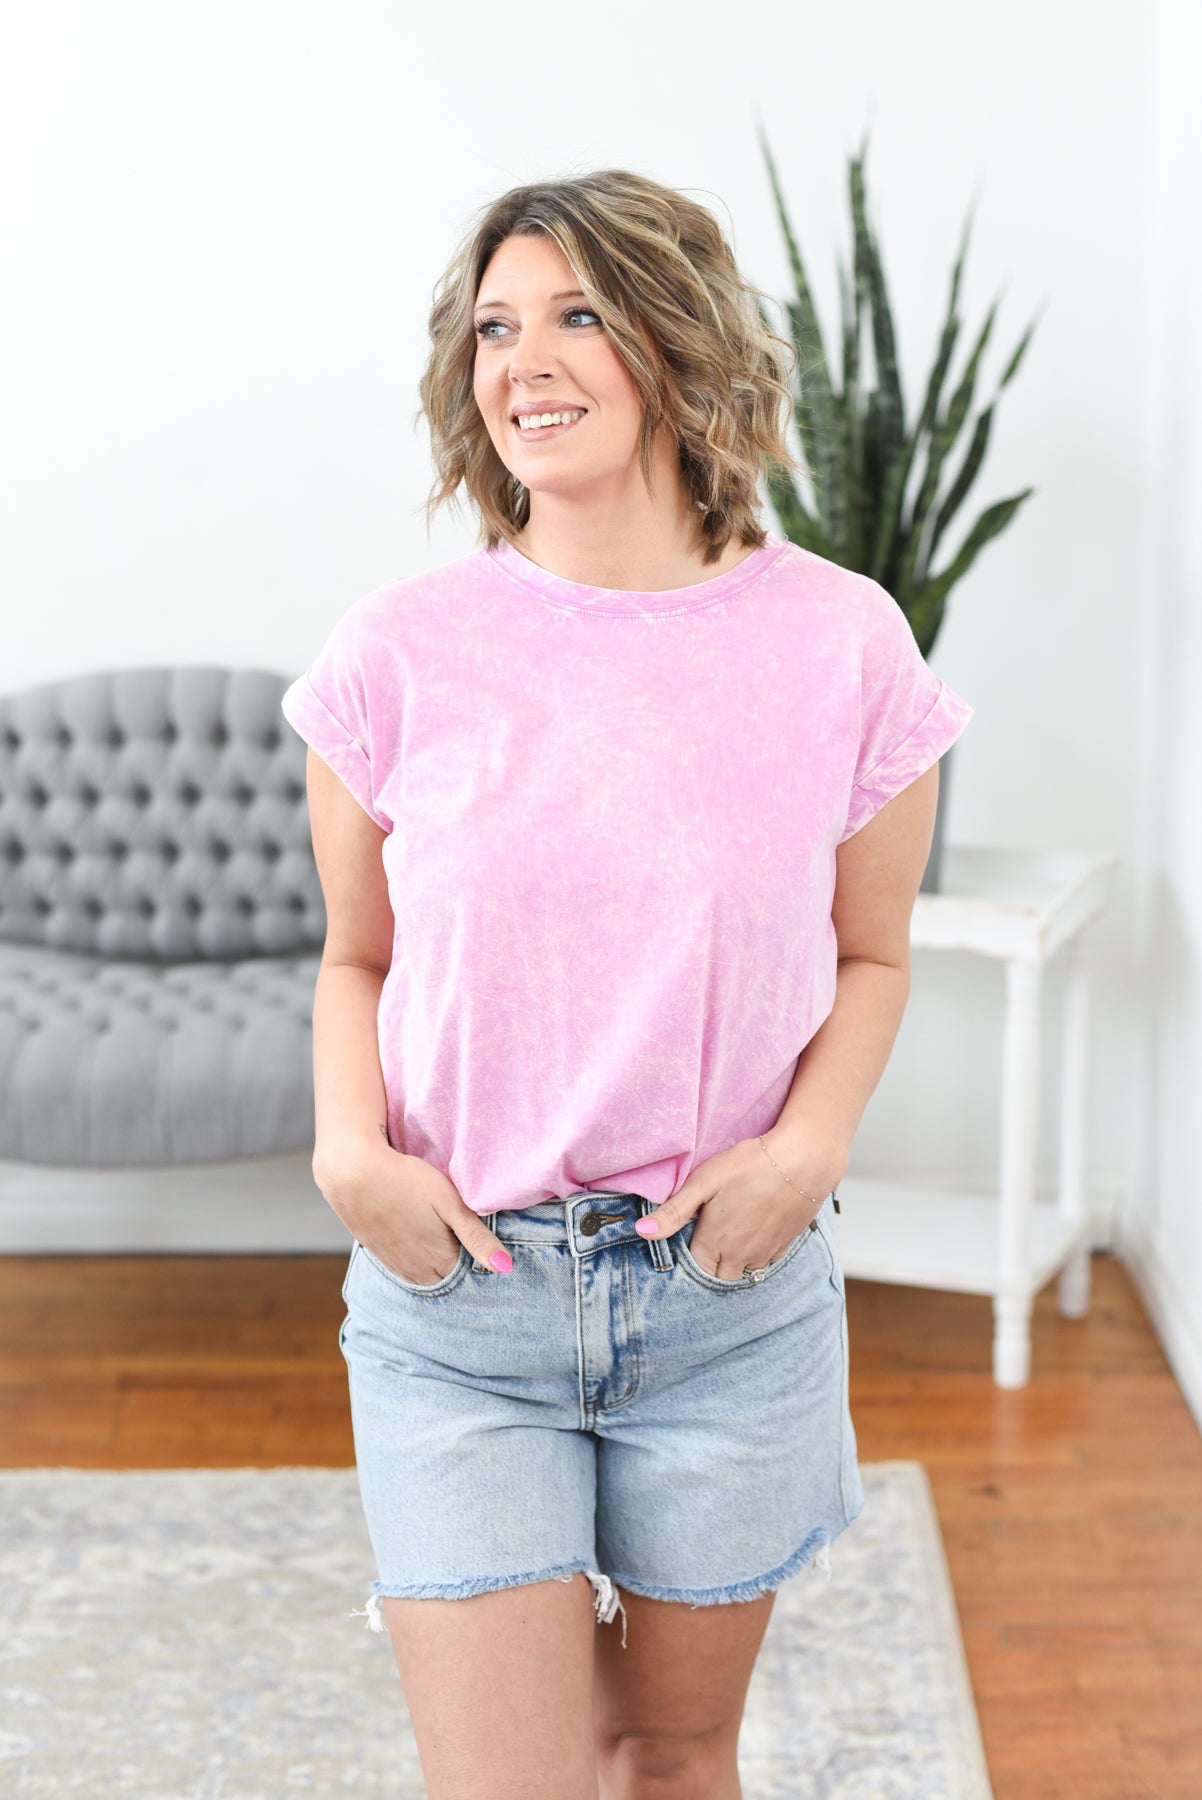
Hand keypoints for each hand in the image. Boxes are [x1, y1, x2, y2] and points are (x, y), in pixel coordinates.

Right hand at [320, 1148, 514, 1282]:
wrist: (353, 1174)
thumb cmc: (406, 1181)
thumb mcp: (450, 1204)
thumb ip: (478, 1237)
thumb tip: (506, 1268)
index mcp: (440, 1261)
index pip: (470, 1274)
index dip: (479, 1256)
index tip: (482, 1239)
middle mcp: (418, 1271)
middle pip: (448, 1277)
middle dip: (459, 1264)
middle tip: (462, 1236)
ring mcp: (396, 1265)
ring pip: (425, 1275)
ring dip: (436, 1264)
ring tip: (440, 1237)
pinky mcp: (379, 1254)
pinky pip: (404, 1268)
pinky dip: (415, 1260)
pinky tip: (417, 1239)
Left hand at [635, 1135, 843, 1278]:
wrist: (803, 1162)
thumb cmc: (751, 1166)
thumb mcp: (704, 1182)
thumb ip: (673, 1211)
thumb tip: (641, 1231)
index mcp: (715, 1242)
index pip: (695, 1269)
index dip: (689, 1257)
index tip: (689, 1238)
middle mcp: (740, 1255)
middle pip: (719, 1276)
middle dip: (711, 1265)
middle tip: (708, 1238)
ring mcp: (765, 1252)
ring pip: (744, 1272)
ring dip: (734, 1261)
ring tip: (731, 1234)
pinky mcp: (785, 1243)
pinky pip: (766, 1260)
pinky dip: (758, 1253)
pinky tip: (755, 1230)